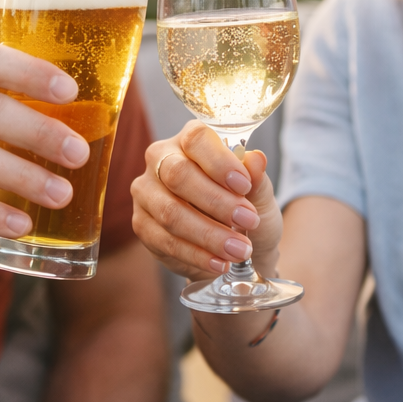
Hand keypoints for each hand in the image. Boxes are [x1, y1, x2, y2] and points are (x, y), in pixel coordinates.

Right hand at [130, 121, 281, 279]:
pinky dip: (196, 255)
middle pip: (178, 174)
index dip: (219, 161)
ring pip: (170, 212)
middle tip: (249, 221)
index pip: (196, 139)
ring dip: (208, 234)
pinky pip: (165, 241)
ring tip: (239, 250)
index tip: (245, 186)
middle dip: (217, 201)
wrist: (235, 247)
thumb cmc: (247, 210)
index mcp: (191, 140)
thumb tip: (256, 159)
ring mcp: (147, 192)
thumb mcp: (260, 196)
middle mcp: (161, 159)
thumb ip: (257, 179)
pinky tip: (219, 263)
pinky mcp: (142, 224)